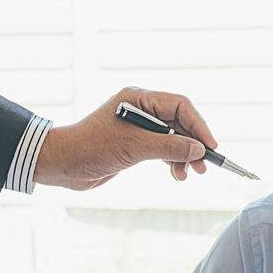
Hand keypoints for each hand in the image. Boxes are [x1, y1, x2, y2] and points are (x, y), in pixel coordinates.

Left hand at [33, 87, 214, 189]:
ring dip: (183, 155)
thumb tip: (198, 150)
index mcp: (139, 99)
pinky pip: (161, 149)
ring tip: (189, 173)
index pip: (180, 106)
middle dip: (192, 144)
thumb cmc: (91, 148)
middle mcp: (140, 109)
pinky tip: (175, 173)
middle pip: (179, 122)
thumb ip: (169, 146)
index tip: (210, 147)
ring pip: (172, 138)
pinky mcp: (133, 144)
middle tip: (203, 166)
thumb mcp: (135, 147)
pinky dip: (171, 160)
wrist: (63, 164)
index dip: (198, 126)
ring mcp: (137, 127)